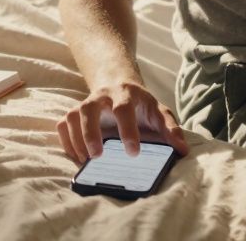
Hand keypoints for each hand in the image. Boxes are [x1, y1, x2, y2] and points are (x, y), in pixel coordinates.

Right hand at [56, 80, 189, 162]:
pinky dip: (66, 141)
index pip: (124, 109)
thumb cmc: (141, 104)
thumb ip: (170, 129)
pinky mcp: (74, 113)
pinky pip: (63, 124)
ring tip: (87, 160)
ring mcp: (85, 103)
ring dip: (77, 139)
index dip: (127, 130)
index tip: (133, 152)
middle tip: (98, 156)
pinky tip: (78, 156)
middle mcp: (102, 96)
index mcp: (126, 94)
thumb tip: (182, 150)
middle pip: (89, 108)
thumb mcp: (159, 112)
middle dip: (91, 132)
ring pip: (73, 116)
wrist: (119, 85)